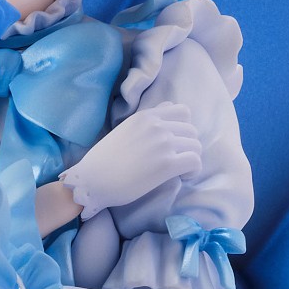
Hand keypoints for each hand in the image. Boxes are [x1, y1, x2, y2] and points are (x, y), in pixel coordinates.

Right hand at [62, 102, 200, 216]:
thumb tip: (168, 108)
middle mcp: (156, 126)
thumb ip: (148, 120)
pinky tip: (181, 177)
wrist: (92, 180)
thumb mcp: (126, 129)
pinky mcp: (166, 164)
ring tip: (178, 170)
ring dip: (190, 158)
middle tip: (176, 160)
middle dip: (187, 146)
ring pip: (196, 146)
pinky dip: (192, 171)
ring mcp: (163, 144)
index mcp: (146, 116)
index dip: (183, 128)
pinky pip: (195, 161)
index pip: (183, 111)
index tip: (174, 143)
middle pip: (192, 130)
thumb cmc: (104, 160)